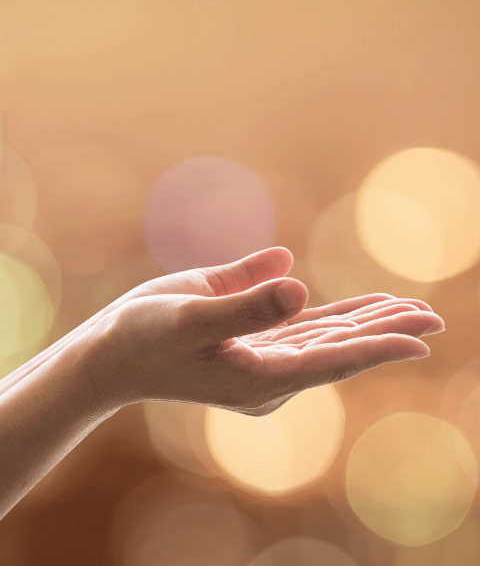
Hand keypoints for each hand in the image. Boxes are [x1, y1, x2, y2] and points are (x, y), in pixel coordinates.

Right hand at [93, 247, 444, 416]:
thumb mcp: (189, 317)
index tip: (422, 339)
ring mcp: (262, 359)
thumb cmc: (144, 336)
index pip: (333, 360)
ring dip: (366, 323)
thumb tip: (300, 285)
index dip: (379, 346)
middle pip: (339, 350)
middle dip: (385, 332)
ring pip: (326, 338)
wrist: (114, 353)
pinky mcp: (252, 340)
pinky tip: (358, 308)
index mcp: (259, 376)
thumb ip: (245, 304)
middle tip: (434, 318)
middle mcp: (269, 374)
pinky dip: (334, 318)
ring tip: (408, 310)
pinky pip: (303, 329)